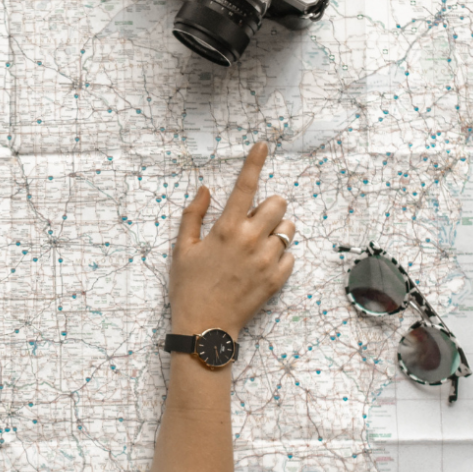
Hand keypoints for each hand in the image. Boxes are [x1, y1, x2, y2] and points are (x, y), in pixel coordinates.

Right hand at [168, 141, 294, 339]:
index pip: (245, 186)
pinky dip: (279, 256)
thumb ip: (193, 215)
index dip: (255, 162)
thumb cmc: (188, 287)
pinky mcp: (277, 279)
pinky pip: (290, 256)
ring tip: (258, 244)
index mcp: (225, 229)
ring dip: (277, 230)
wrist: (205, 327)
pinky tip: (260, 265)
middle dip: (269, 206)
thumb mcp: (182, 249)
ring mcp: (266, 261)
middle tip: (254, 220)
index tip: (263, 144)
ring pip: (288, 229)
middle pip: (278, 204)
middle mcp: (250, 241)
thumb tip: (206, 189)